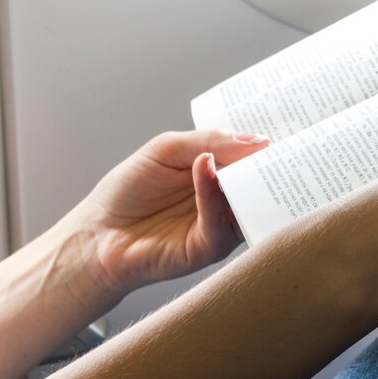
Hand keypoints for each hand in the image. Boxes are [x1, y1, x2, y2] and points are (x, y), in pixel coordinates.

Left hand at [75, 130, 268, 298]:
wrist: (97, 234)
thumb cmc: (128, 192)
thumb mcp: (168, 150)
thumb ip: (209, 141)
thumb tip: (256, 140)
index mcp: (218, 176)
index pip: (253, 159)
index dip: (266, 145)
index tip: (280, 128)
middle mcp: (224, 202)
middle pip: (259, 183)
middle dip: (269, 164)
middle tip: (277, 145)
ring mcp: (219, 226)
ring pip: (247, 204)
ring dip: (248, 179)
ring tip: (248, 155)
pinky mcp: (207, 249)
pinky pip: (219, 222)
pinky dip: (214, 194)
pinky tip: (204, 169)